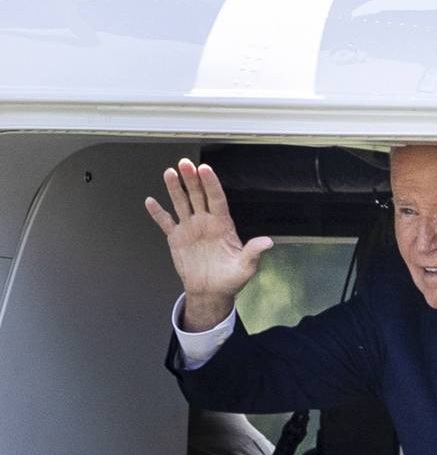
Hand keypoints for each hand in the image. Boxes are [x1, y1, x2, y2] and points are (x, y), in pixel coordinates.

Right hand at [144, 159, 272, 331]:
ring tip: (169, 173)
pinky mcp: (177, 239)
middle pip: (198, 196)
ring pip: (181, 203)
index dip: (211, 184)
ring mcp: (190, 228)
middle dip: (191, 179)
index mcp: (223, 224)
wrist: (211, 291)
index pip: (217, 199)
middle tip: (184, 163)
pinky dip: (158, 213)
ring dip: (174, 189)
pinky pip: (166, 222)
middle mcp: (206, 222)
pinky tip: (150, 201)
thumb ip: (253, 252)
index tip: (205, 169)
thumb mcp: (246, 267)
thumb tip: (268, 242)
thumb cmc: (231, 278)